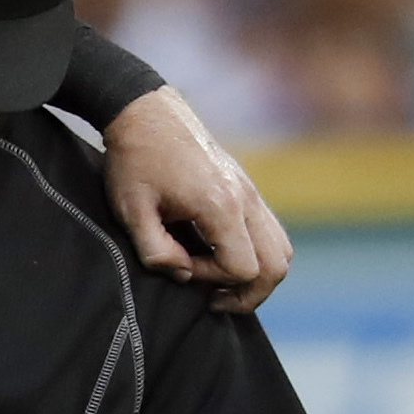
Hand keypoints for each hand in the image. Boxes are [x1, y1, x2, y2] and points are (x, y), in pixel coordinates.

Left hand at [103, 86, 292, 314]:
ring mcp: (252, 192)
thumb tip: (183, 275)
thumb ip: (156, 252)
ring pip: (282, 250)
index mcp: (221, 205)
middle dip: (247, 293)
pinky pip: (272, 232)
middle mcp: (247, 199)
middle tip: (212, 300)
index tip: (180, 268)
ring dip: (257, 275)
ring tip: (218, 282)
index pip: (241, 268)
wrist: (147, 113)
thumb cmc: (135, 161)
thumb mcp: (131, 211)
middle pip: (277, 265)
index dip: (211, 280)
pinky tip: (220, 256)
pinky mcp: (248, 189)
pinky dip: (256, 254)